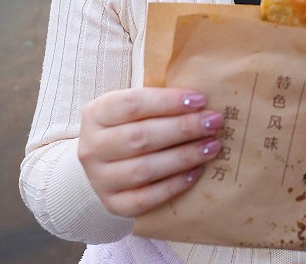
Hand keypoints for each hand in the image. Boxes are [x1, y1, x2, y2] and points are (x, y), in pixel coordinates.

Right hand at [78, 88, 223, 217]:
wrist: (104, 165)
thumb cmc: (127, 128)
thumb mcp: (132, 109)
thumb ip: (158, 103)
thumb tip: (200, 101)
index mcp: (96, 114)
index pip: (132, 104)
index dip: (168, 101)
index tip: (200, 100)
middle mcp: (92, 147)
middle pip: (140, 137)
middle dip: (182, 128)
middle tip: (213, 122)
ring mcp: (100, 179)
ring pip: (144, 169)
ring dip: (183, 157)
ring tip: (211, 146)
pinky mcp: (113, 204)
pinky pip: (146, 198)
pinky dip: (174, 185)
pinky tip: (196, 172)